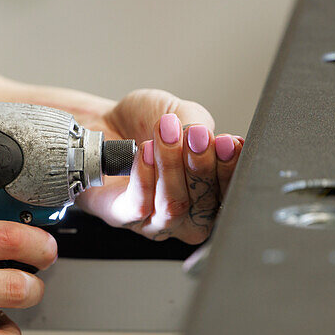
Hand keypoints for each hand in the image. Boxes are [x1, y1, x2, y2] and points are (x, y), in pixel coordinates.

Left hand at [74, 88, 243, 243]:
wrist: (103, 123)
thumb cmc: (145, 123)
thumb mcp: (182, 115)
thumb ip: (199, 127)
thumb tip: (206, 138)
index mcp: (209, 191)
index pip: (231, 192)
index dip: (231, 169)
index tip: (227, 143)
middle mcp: (186, 212)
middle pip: (205, 203)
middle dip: (201, 165)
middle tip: (193, 134)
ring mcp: (155, 220)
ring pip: (173, 206)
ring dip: (171, 167)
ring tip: (165, 135)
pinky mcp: (123, 217)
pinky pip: (139, 206)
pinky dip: (144, 177)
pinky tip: (144, 153)